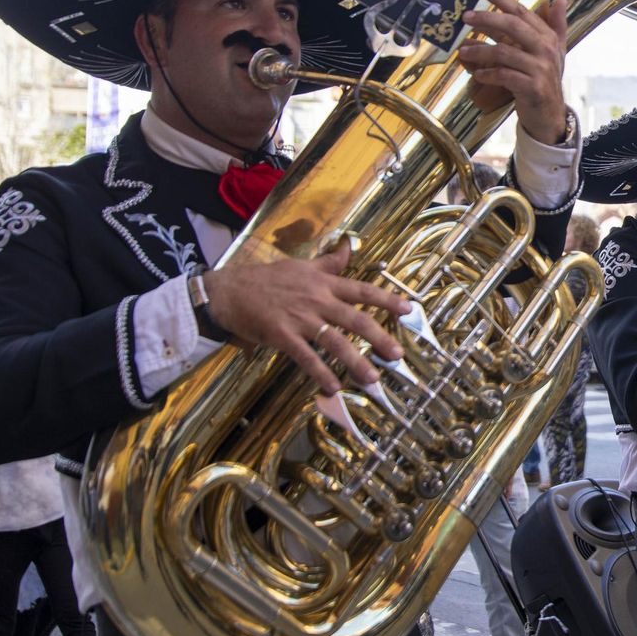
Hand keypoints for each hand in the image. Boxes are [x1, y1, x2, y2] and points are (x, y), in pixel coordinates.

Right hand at [203, 243, 411, 395]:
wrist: (228, 291)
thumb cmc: (265, 279)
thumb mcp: (300, 265)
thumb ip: (327, 263)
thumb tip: (348, 249)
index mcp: (323, 282)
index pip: (362, 290)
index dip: (386, 299)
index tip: (409, 309)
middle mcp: (317, 299)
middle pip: (356, 319)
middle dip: (379, 338)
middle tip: (397, 355)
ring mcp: (300, 318)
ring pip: (335, 342)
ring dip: (356, 362)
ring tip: (372, 378)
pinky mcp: (282, 335)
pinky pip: (306, 357)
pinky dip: (320, 372)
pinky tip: (333, 386)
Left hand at [457, 0, 570, 143]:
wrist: (550, 115)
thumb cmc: (545, 80)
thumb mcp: (554, 52)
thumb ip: (556, 26)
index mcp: (548, 37)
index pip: (522, 12)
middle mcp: (546, 49)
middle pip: (512, 26)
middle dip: (487, 19)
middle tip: (466, 17)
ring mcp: (540, 68)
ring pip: (504, 52)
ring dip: (480, 51)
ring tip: (463, 52)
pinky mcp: (532, 87)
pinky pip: (504, 75)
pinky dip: (488, 74)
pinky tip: (477, 74)